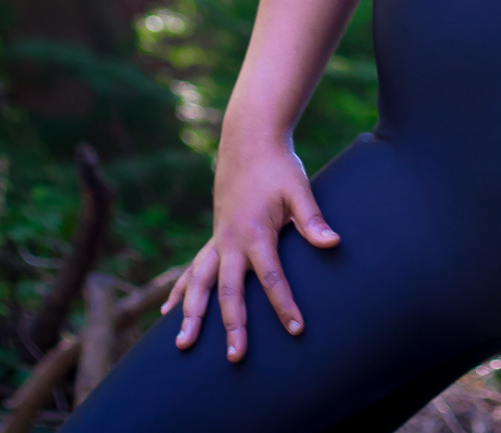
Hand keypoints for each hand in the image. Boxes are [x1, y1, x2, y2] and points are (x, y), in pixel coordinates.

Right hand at [160, 135, 338, 359]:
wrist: (249, 143)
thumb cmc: (278, 168)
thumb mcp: (299, 189)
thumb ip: (312, 219)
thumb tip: (333, 243)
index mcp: (256, 232)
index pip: (271, 277)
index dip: (284, 305)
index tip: (297, 328)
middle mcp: (232, 242)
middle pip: (229, 291)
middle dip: (233, 325)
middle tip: (235, 357)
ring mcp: (218, 242)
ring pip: (200, 284)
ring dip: (192, 315)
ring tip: (183, 345)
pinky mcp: (213, 240)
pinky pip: (192, 270)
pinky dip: (180, 292)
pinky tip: (167, 313)